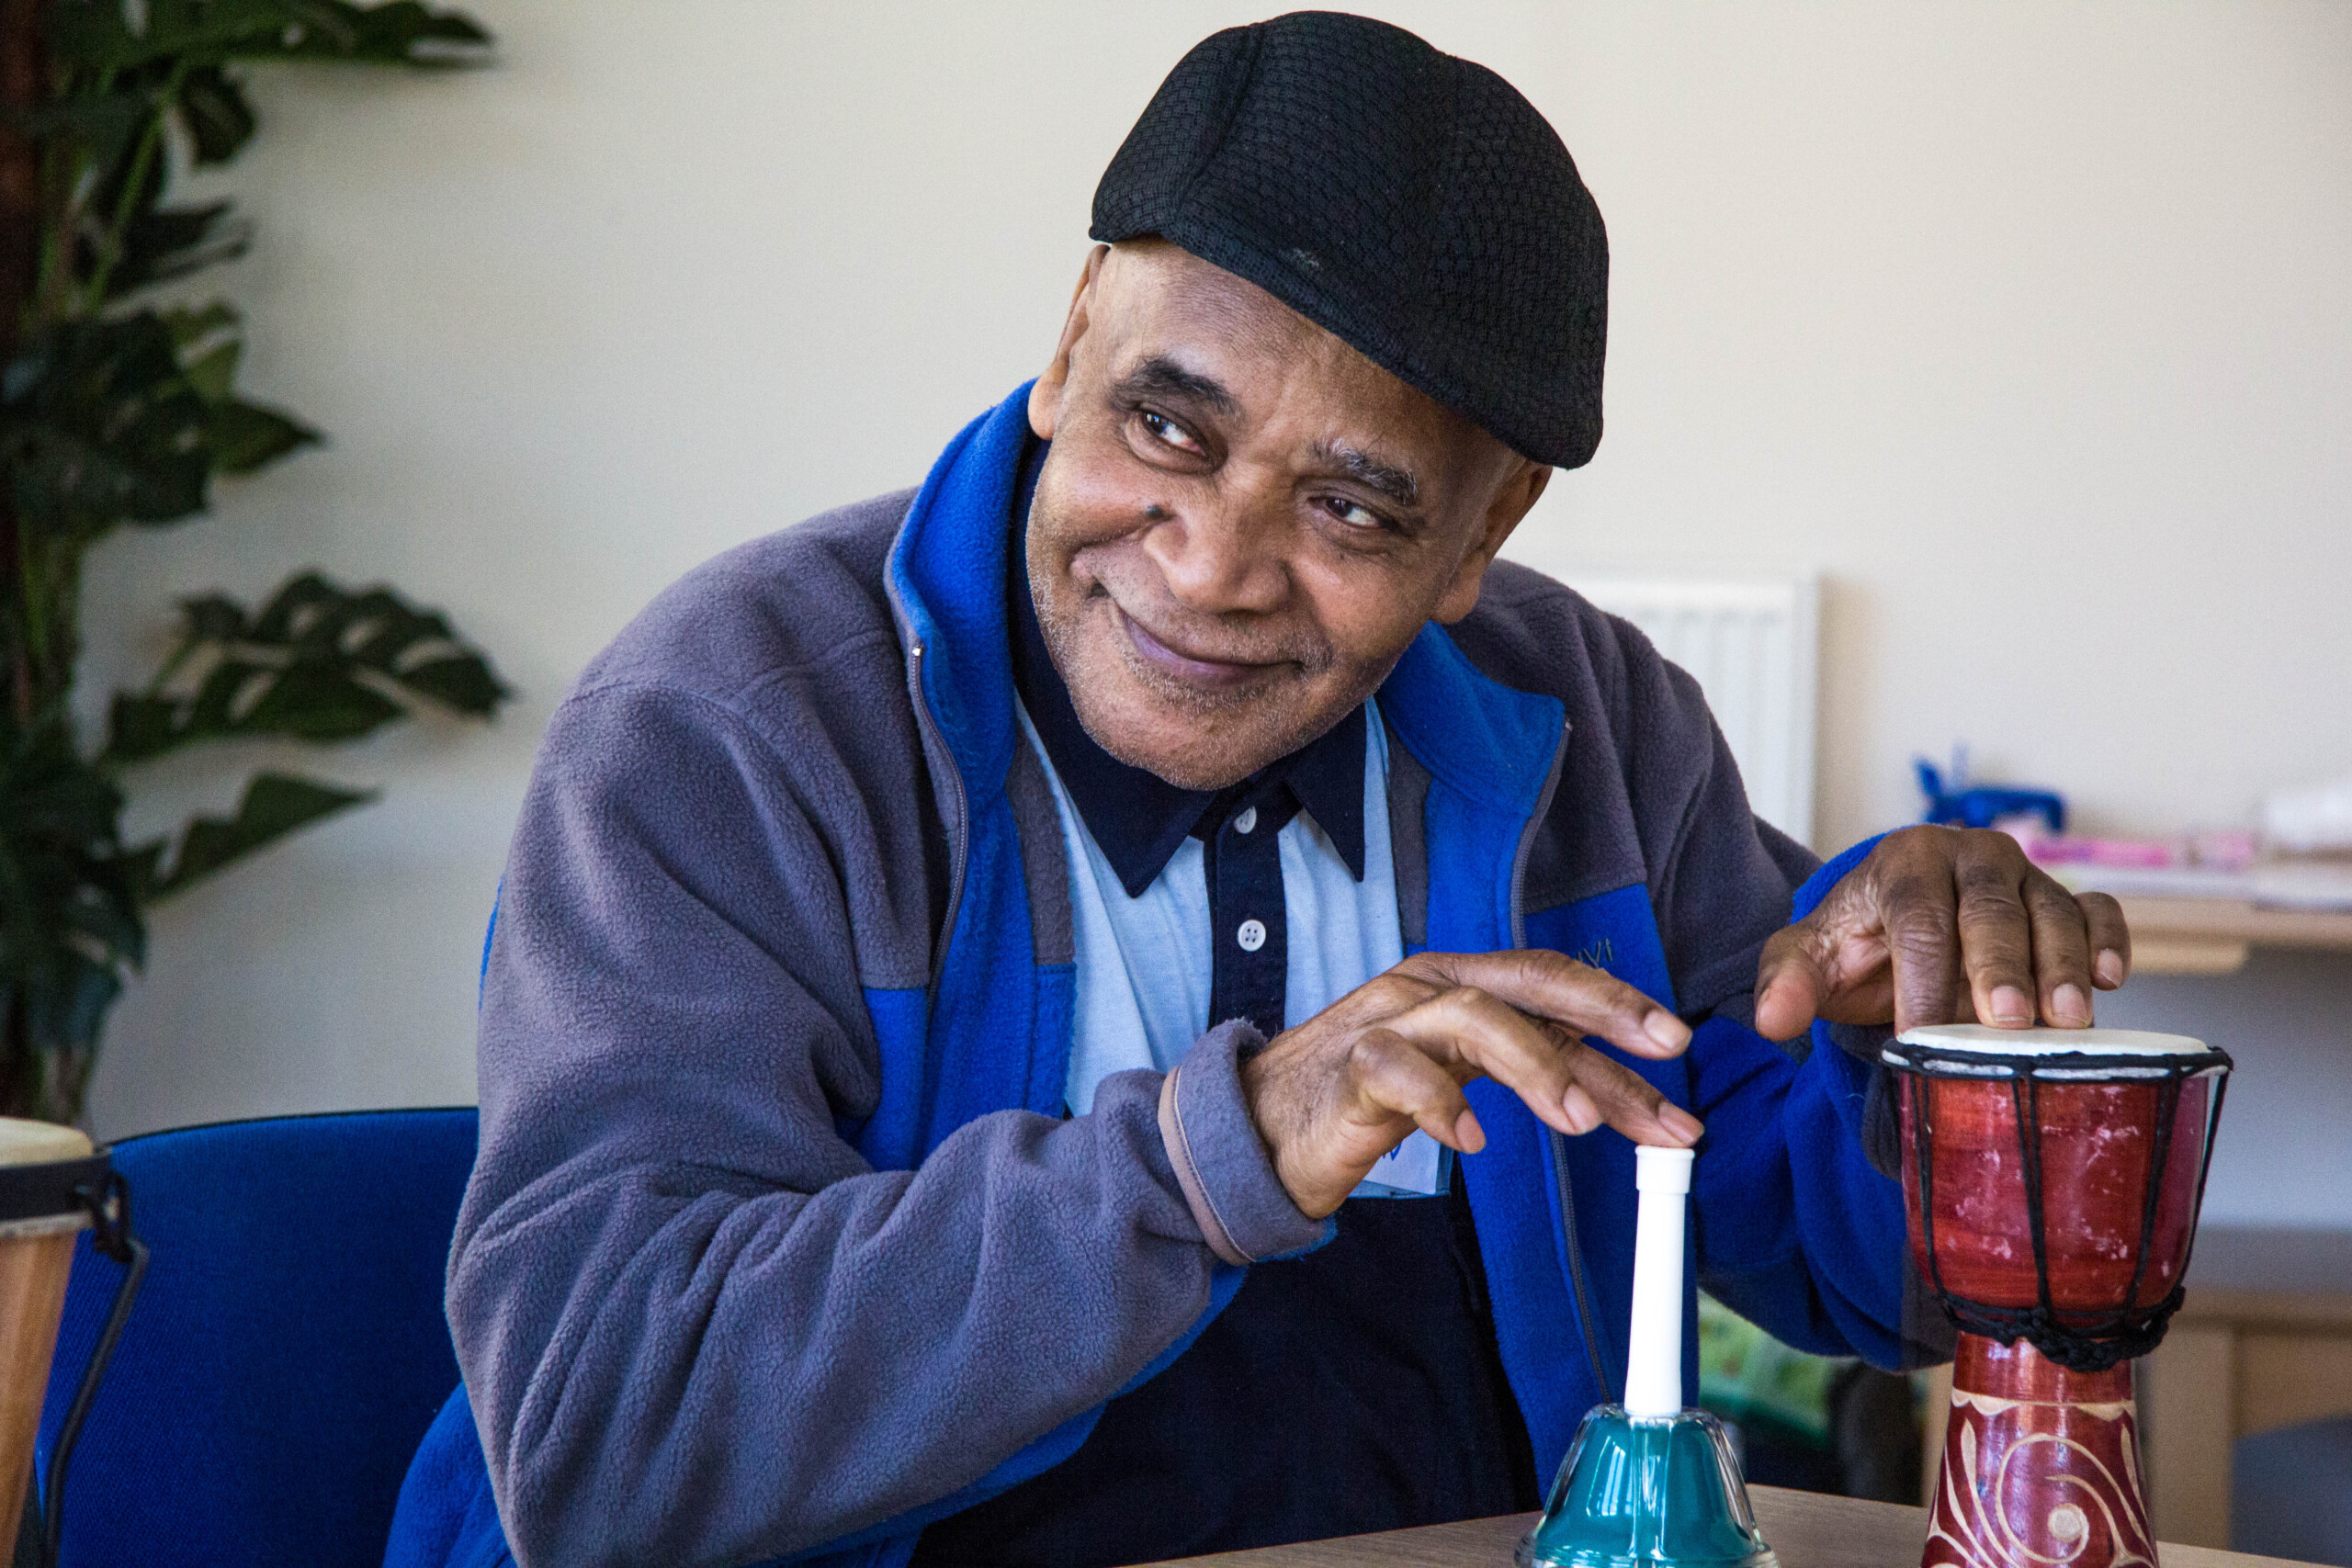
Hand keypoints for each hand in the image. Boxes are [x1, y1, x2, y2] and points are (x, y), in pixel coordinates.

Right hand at [1239, 950, 1703, 1217]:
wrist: (1256, 1131)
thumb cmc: (1361, 1103)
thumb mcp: (1459, 1079)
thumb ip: (1525, 1073)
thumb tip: (1618, 1095)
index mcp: (1457, 985)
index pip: (1552, 987)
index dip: (1619, 1011)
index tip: (1680, 1053)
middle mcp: (1426, 989)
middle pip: (1526, 982)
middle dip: (1603, 1013)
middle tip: (1665, 1055)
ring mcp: (1385, 1022)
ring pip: (1472, 1017)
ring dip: (1537, 1066)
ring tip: (1582, 1122)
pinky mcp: (1347, 1069)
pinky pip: (1398, 1072)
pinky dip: (1440, 1103)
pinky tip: (1473, 1141)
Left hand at [1752, 825, 2131, 1041]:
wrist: (1898, 935)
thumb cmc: (1857, 948)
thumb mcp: (1810, 962)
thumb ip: (1787, 983)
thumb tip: (1771, 1021)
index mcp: (1903, 861)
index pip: (1918, 916)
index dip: (1922, 977)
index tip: (1922, 1036)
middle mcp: (1969, 856)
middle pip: (1989, 907)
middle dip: (2000, 965)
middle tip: (2005, 1020)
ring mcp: (2024, 875)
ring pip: (2050, 910)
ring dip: (2061, 965)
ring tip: (2066, 1018)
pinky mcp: (2065, 899)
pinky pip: (2096, 910)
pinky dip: (2108, 940)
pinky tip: (2112, 980)